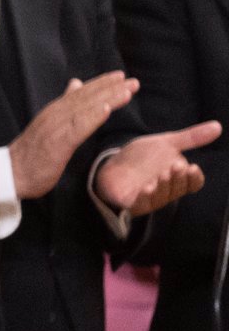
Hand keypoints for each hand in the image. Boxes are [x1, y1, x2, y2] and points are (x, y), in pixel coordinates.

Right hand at [8, 72, 136, 199]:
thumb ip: (64, 105)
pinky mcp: (57, 143)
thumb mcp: (49, 123)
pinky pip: (77, 128)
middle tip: (133, 81)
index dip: (101, 84)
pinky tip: (106, 110)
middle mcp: (55, 114)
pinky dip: (92, 118)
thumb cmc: (32, 152)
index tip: (122, 77)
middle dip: (110, 88)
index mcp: (54, 111)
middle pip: (85, 98)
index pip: (81, 93)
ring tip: (126, 91)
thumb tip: (76, 83)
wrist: (10, 173)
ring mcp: (55, 128)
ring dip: (107, 99)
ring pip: (84, 109)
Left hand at [94, 123, 216, 216]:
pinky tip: (146, 188)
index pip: (193, 183)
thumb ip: (190, 138)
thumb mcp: (165, 144)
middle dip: (178, 178)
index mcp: (177, 179)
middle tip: (176, 166)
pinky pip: (140, 204)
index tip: (193, 167)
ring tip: (162, 175)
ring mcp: (149, 199)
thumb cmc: (142, 157)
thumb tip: (218, 126)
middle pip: (178, 189)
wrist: (112, 164)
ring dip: (163, 186)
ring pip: (161, 197)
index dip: (194, 177)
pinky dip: (145, 197)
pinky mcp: (131, 203)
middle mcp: (166, 191)